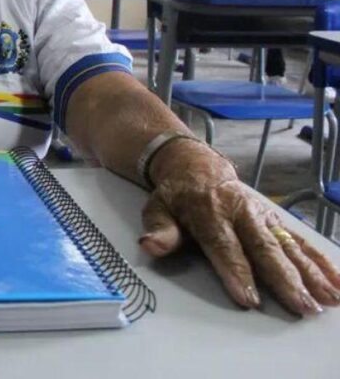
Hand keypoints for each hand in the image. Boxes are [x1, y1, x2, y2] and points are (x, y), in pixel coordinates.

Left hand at [141, 142, 339, 314]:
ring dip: (310, 273)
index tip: (248, 298)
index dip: (236, 272)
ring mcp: (262, 215)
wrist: (196, 165)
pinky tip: (336, 282)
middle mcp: (241, 212)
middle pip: (264, 249)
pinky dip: (320, 260)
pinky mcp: (275, 219)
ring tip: (327, 299)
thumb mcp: (157, 207)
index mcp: (209, 211)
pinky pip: (300, 239)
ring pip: (288, 245)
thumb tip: (150, 245)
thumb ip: (159, 229)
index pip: (224, 246)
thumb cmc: (176, 195)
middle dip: (284, 279)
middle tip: (301, 306)